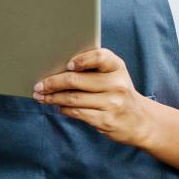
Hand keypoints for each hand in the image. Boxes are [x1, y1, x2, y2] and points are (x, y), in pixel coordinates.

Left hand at [33, 48, 154, 146]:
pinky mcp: (106, 120)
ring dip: (52, 98)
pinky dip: (63, 108)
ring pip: (73, 98)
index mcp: (117, 67)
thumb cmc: (117, 92)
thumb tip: (55, 68)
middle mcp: (117, 84)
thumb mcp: (113, 75)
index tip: (67, 64)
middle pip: (77, 80)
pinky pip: (77, 112)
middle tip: (38, 85)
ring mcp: (112, 103)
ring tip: (40, 96)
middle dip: (52, 83)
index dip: (81, 60)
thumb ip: (92, 68)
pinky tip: (56, 106)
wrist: (140, 120)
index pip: (99, 57)